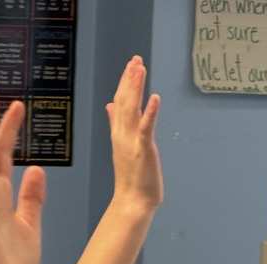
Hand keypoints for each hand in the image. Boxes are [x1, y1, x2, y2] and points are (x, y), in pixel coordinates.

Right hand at [107, 55, 162, 212]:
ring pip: (132, 110)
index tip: (131, 64)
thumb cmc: (132, 177)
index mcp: (119, 133)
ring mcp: (132, 141)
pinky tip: (154, 98)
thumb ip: (117, 124)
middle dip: (130, 80)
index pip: (120, 103)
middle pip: (125, 102)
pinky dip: (149, 112)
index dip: (125, 83)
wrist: (132, 201)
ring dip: (136, 89)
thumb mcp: (124, 146)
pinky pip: (146, 128)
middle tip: (135, 59)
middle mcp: (122, 134)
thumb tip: (111, 106)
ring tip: (139, 69)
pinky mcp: (143, 149)